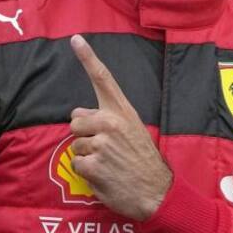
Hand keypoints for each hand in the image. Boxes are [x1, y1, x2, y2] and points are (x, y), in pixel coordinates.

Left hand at [69, 34, 172, 220]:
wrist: (157, 194)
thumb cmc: (143, 162)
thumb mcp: (133, 133)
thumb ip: (108, 118)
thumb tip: (79, 112)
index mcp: (123, 113)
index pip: (103, 79)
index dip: (88, 58)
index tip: (75, 39)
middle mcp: (111, 124)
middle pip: (76, 121)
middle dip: (84, 135)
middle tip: (105, 150)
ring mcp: (101, 144)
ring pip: (75, 144)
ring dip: (86, 156)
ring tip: (108, 164)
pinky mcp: (93, 165)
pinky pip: (76, 164)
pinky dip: (86, 172)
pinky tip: (104, 176)